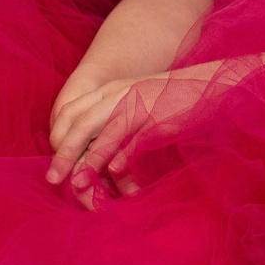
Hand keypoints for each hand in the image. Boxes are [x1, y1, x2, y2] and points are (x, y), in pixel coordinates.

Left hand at [46, 62, 221, 209]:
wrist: (211, 81)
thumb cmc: (171, 96)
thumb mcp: (134, 98)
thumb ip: (110, 115)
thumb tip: (90, 148)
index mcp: (110, 89)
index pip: (70, 110)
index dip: (57, 137)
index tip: (54, 161)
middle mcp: (121, 94)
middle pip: (81, 123)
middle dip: (64, 154)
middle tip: (53, 179)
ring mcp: (142, 104)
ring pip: (107, 132)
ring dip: (89, 161)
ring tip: (78, 183)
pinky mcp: (162, 116)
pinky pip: (138, 138)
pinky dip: (125, 155)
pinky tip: (116, 172)